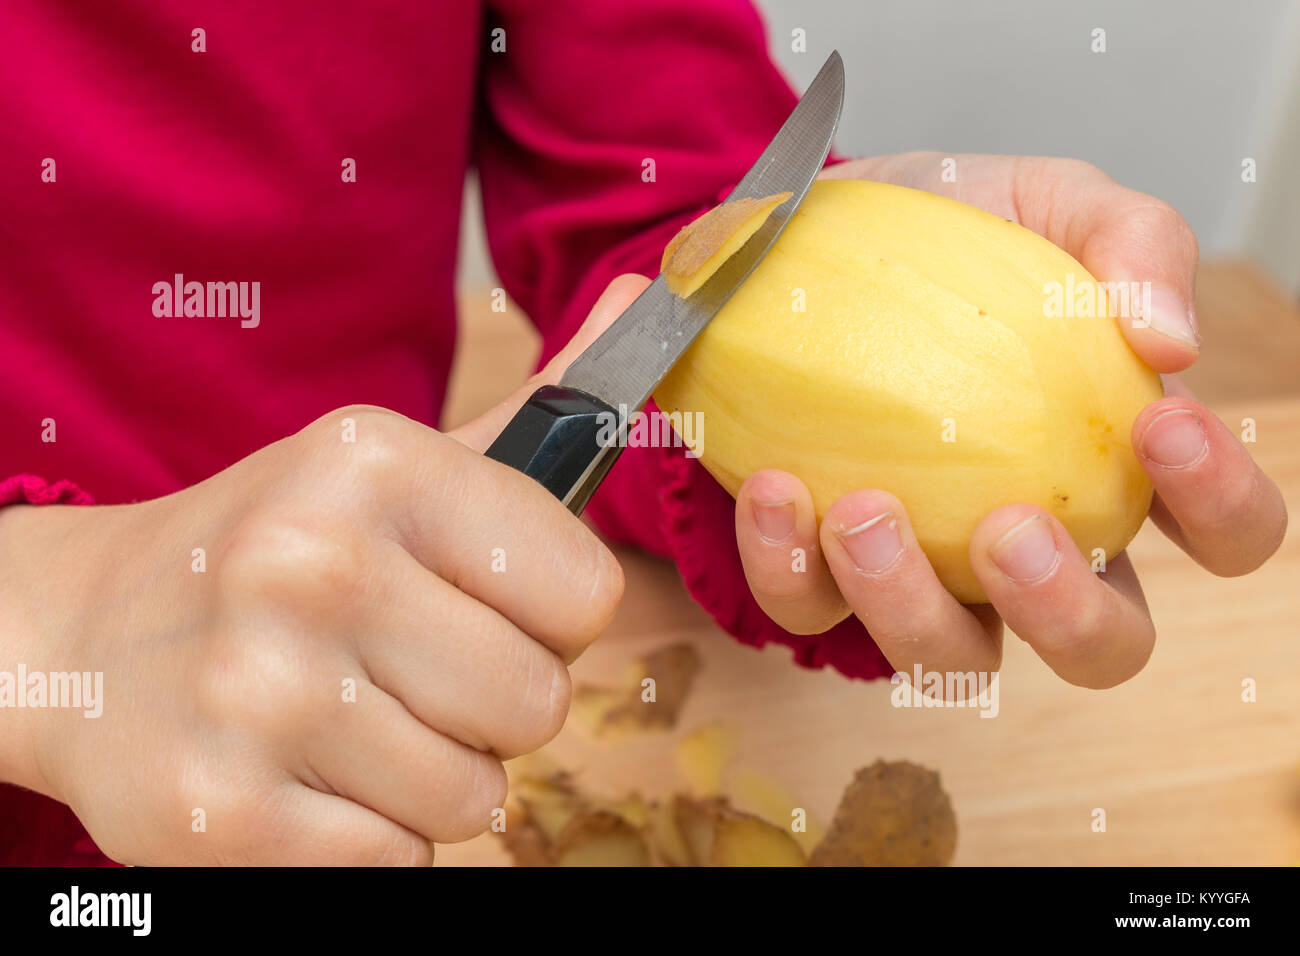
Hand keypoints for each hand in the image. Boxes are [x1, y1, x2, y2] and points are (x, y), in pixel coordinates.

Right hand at [0, 281, 647, 864]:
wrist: (82, 640)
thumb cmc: (275, 549)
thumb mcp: (391, 466)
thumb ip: (541, 411)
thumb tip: (654, 289)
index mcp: (375, 465)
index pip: (586, 593)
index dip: (550, 616)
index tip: (488, 603)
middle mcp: (313, 567)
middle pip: (538, 703)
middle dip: (493, 702)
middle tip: (409, 669)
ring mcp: (260, 696)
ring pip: (477, 797)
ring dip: (433, 775)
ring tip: (353, 722)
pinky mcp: (224, 815)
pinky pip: (400, 860)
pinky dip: (370, 836)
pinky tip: (308, 775)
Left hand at [735, 153, 1286, 688]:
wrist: (802, 238)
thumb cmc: (945, 236)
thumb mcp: (1048, 202)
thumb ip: (1133, 242)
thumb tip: (1173, 340)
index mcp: (1111, 466)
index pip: (1221, 531)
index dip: (1221, 506)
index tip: (1160, 421)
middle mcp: (1026, 544)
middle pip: (1102, 647)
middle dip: (1068, 613)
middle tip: (1010, 528)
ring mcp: (923, 569)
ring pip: (951, 660)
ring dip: (910, 607)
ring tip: (862, 508)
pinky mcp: (818, 569)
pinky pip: (810, 610)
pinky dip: (788, 567)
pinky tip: (772, 489)